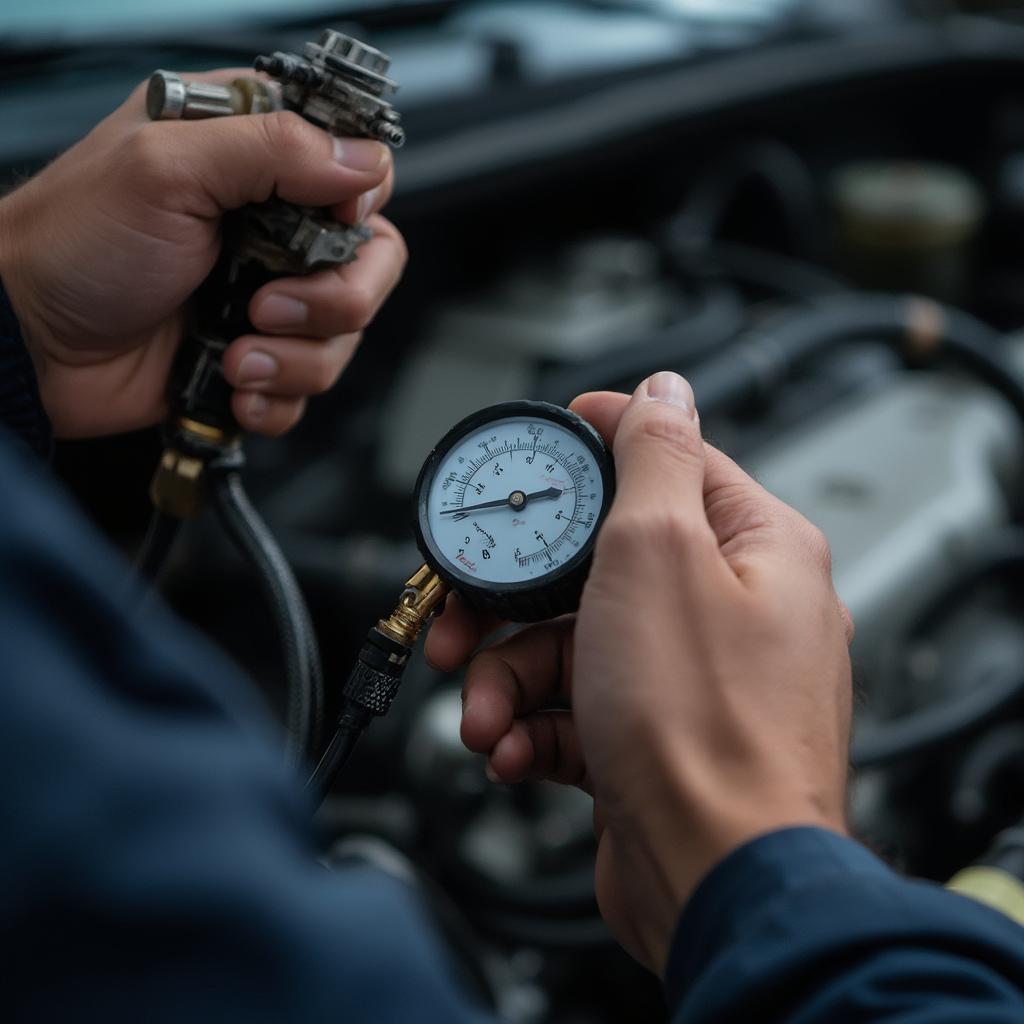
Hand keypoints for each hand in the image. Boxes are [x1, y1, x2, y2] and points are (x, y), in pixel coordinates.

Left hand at [0, 70, 405, 438]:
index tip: (337, 221)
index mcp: (251, 154)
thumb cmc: (76, 244)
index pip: (356, 163)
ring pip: (347, 332)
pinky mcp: (260, 354)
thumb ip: (272, 150)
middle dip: (336, 299)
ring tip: (235, 354)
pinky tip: (232, 383)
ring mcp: (269, 293)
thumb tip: (363, 163)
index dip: (361, 198)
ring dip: (297, 357)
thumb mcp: (165, 168)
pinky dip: (276, 396)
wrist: (32, 346)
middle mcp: (271, 223)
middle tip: (268, 306)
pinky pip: (311, 385)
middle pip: (372, 258)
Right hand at [426, 372, 853, 973]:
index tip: (547, 442)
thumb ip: (656, 459)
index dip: (600, 444)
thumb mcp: (660, 552)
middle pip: (597, 566)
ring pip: (573, 645)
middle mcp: (730, 609)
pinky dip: (535, 726)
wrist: (715, 878)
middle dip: (515, 600)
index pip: (670, 461)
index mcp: (752, 548)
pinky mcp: (654, 737)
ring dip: (510, 678)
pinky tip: (514, 750)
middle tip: (462, 620)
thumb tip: (665, 388)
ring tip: (485, 715)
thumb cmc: (704, 727)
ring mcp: (692, 679)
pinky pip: (577, 708)